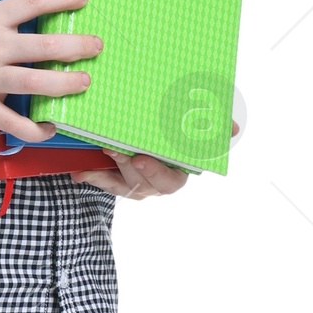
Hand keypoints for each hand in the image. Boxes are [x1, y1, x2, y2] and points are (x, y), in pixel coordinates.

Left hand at [71, 116, 237, 199]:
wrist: (149, 138)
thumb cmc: (176, 134)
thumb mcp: (193, 131)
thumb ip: (212, 128)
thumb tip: (234, 127)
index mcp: (178, 172)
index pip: (170, 180)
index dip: (154, 171)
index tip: (139, 158)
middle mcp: (158, 183)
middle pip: (142, 182)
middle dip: (125, 166)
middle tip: (112, 148)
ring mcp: (138, 185)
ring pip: (123, 184)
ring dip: (108, 171)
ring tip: (97, 154)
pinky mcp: (118, 182)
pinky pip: (104, 183)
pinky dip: (91, 177)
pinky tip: (78, 171)